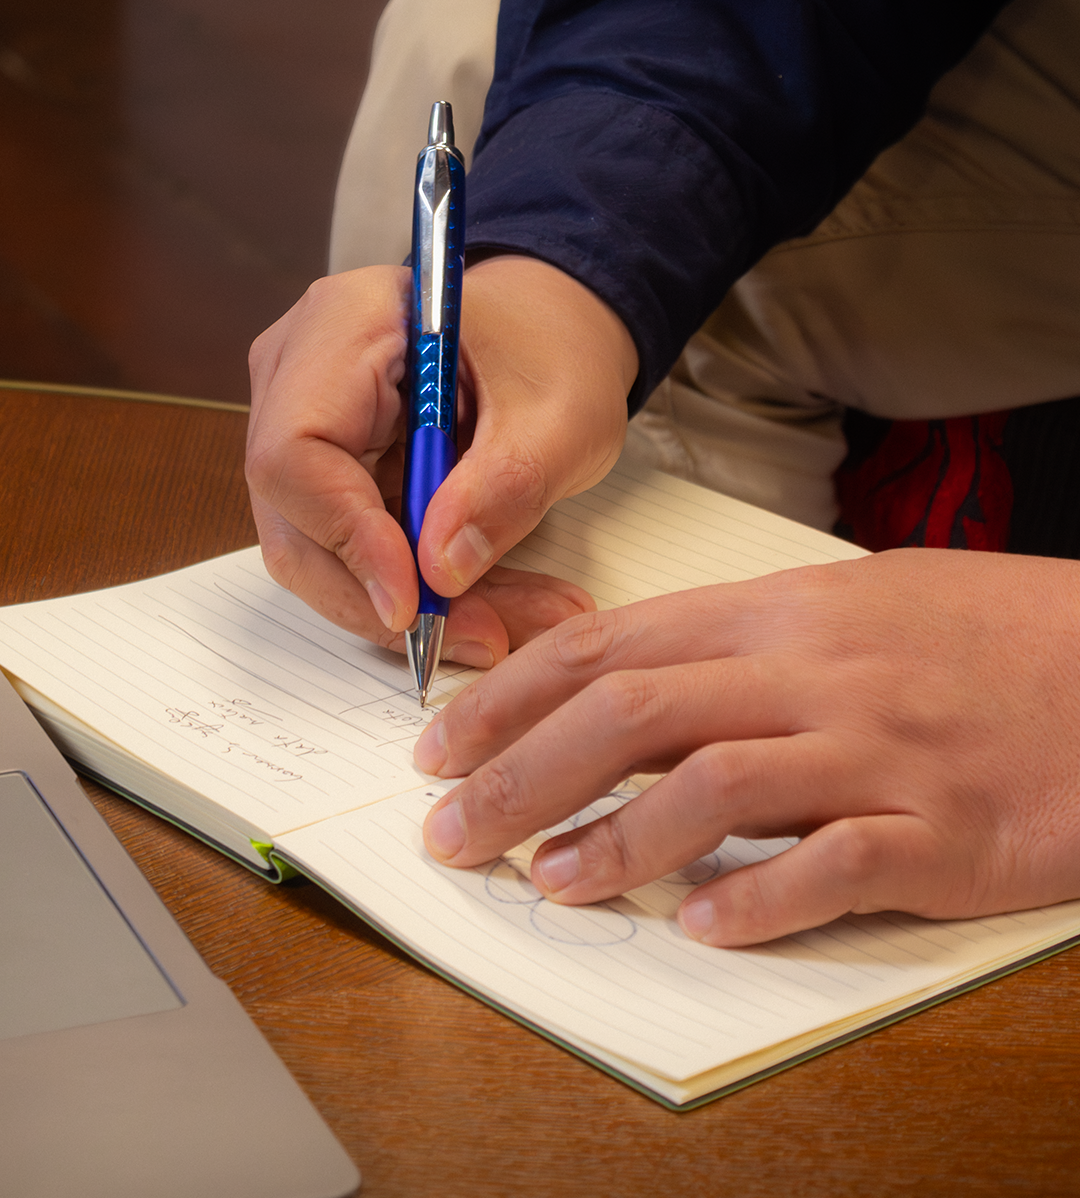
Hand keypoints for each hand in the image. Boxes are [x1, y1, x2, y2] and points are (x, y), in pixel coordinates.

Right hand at [246, 256, 638, 664]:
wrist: (550, 332)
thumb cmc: (552, 345)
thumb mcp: (563, 415)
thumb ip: (506, 486)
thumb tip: (439, 571)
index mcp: (344, 324)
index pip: (297, 451)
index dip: (347, 536)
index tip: (414, 599)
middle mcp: (299, 373)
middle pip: (296, 516)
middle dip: (382, 594)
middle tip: (479, 636)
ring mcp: (305, 423)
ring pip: (320, 549)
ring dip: (408, 604)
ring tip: (504, 625)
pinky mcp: (328, 470)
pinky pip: (349, 550)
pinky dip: (416, 589)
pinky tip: (487, 605)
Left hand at [414, 549, 1079, 943]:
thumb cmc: (974, 633)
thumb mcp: (847, 603)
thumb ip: (738, 638)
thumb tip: (625, 676)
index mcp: (780, 610)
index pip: (611, 645)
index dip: (512, 696)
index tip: (443, 742)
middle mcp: (814, 672)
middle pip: (634, 713)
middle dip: (522, 773)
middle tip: (451, 829)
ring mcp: (877, 750)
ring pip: (715, 786)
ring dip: (617, 842)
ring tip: (547, 883)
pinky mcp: (940, 830)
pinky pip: (833, 867)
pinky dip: (758, 900)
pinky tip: (703, 929)